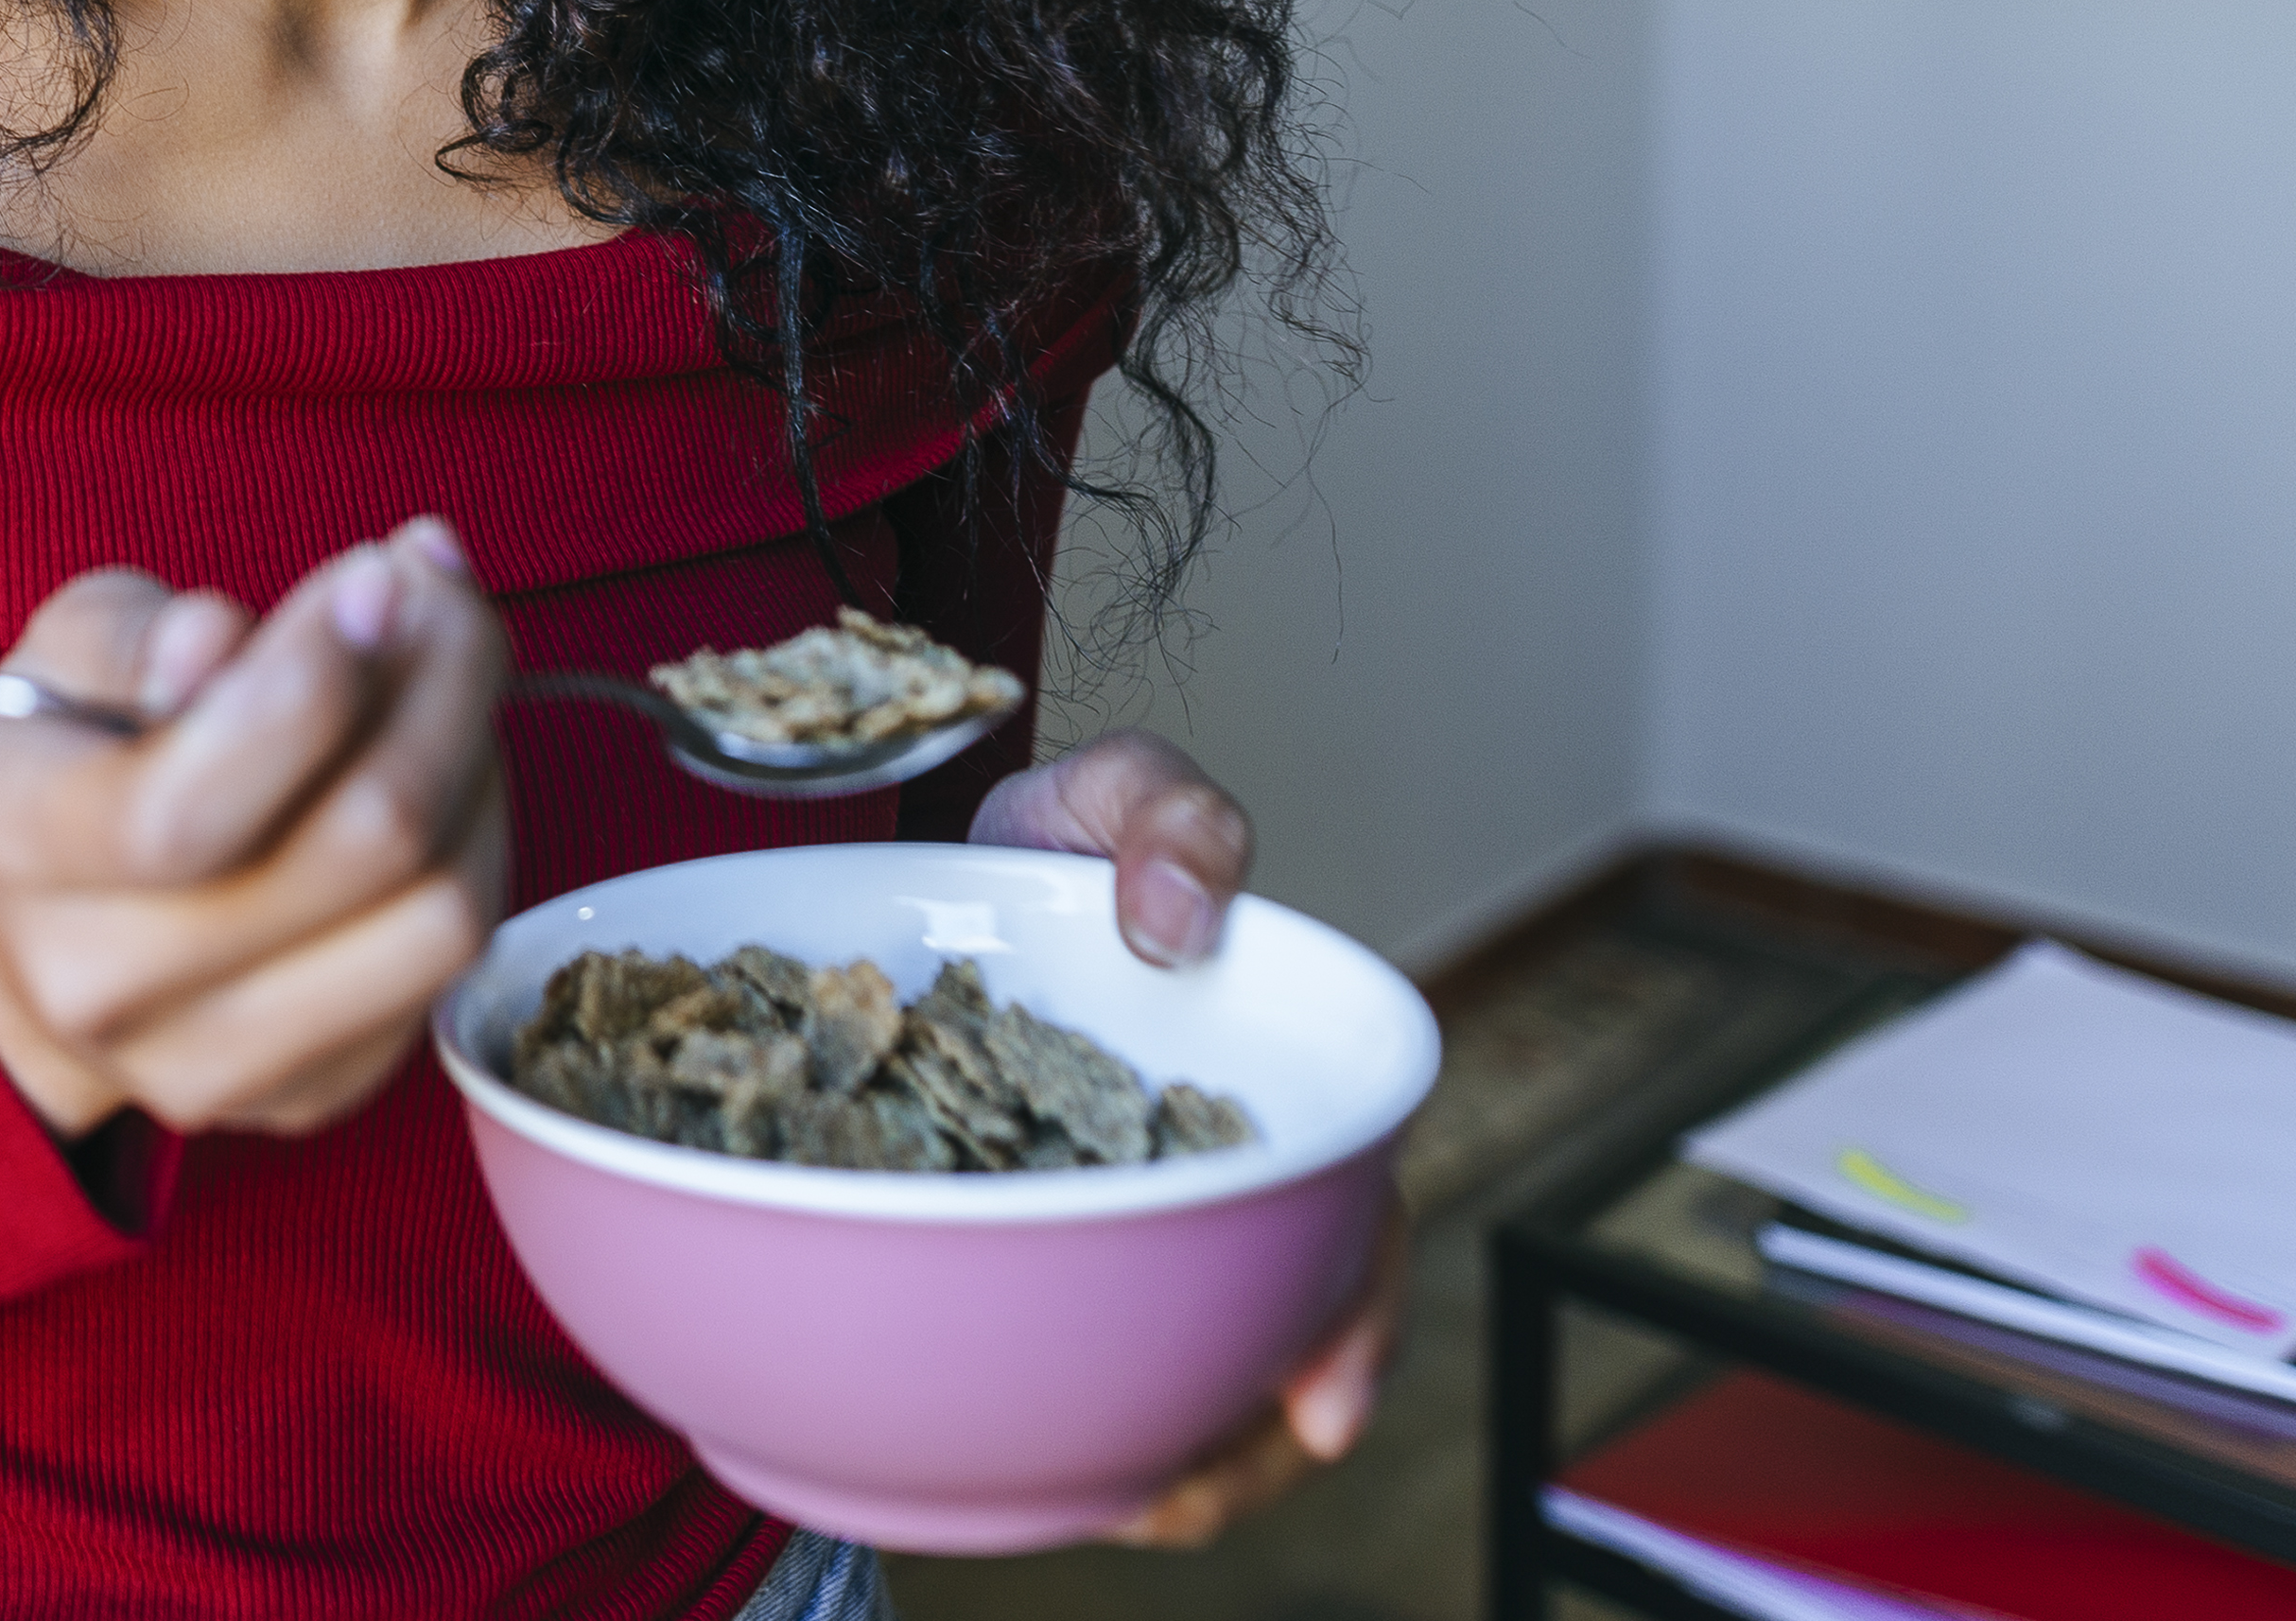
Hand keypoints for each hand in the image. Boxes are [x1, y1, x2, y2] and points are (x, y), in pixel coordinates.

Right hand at [0, 518, 506, 1138]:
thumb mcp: (67, 651)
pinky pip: (456, 963)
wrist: (48, 934)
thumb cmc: (76, 752)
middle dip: (439, 679)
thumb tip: (215, 644)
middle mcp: (105, 987)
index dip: (315, 680)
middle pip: (359, 846)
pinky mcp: (310, 1095)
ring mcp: (214, 1064)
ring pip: (438, 916)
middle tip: (439, 585)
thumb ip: (136, 636)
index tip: (376, 572)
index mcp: (22, 851)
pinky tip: (440, 761)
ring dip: (477, 760)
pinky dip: (476, 838)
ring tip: (448, 665)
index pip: (190, 806)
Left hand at [973, 729, 1399, 1538]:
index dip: (1356, 1320)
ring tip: (1110, 1503)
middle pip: (1282, 1335)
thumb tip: (1180, 920)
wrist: (937, 876)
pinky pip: (1076, 1359)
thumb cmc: (1056, 844)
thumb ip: (1166, 812)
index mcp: (1274, 1089)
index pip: (1358, 1222)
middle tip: (1176, 1501)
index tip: (1324, 1410)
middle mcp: (1217, 1179)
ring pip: (1188, 1375)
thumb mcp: (1110, 793)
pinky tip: (1037, 1461)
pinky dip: (1072, 1421)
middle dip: (1252, 1447)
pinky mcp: (1039, 1250)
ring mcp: (1130, 1227)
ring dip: (1171, 1461)